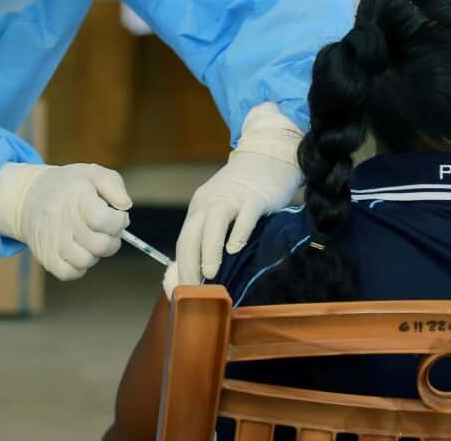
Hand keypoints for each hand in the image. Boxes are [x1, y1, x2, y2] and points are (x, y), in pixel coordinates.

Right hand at [0, 163, 131, 279]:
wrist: (28, 197)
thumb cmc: (68, 186)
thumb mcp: (92, 173)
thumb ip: (114, 185)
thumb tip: (125, 207)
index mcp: (77, 199)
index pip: (104, 220)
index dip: (118, 221)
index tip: (117, 215)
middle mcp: (63, 222)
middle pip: (101, 245)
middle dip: (112, 238)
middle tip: (106, 228)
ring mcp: (53, 242)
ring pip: (87, 261)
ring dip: (95, 252)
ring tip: (90, 237)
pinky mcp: (46, 258)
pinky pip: (70, 273)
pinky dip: (79, 266)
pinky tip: (79, 249)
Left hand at [175, 103, 303, 285]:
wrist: (267, 158)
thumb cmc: (245, 193)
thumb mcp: (221, 210)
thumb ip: (211, 235)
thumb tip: (200, 272)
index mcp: (200, 208)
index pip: (185, 240)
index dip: (183, 267)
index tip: (185, 292)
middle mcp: (211, 202)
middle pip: (193, 232)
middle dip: (190, 263)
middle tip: (193, 289)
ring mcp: (233, 198)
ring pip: (214, 222)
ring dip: (209, 249)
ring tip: (210, 274)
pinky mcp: (256, 198)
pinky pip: (245, 215)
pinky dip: (238, 232)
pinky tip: (235, 249)